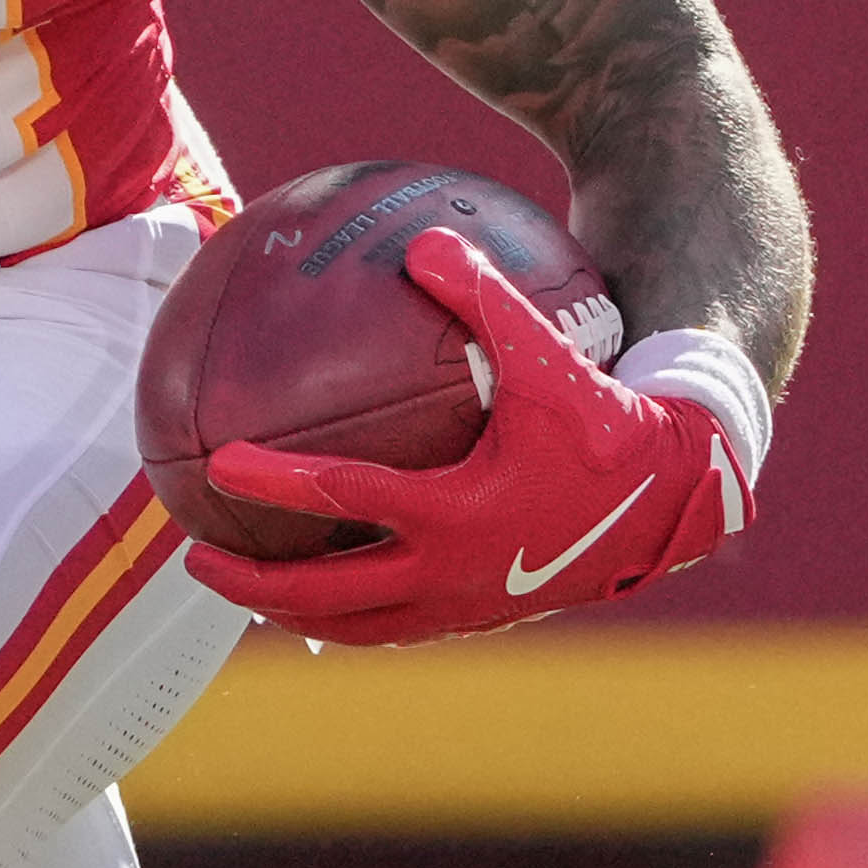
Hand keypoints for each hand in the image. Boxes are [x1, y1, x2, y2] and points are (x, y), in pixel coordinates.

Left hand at [182, 230, 761, 646]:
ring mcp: (464, 608)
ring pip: (357, 627)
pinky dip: (348, 616)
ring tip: (244, 590)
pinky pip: (396, 627)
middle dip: (252, 583)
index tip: (219, 462)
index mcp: (458, 512)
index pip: (344, 499)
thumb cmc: (608, 419)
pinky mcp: (481, 619)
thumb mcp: (552, 352)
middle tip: (193, 552)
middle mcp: (452, 574)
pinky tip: (319, 595)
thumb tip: (422, 239)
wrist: (674, 498)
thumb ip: (485, 295)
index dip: (275, 482)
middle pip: (327, 594)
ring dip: (291, 613)